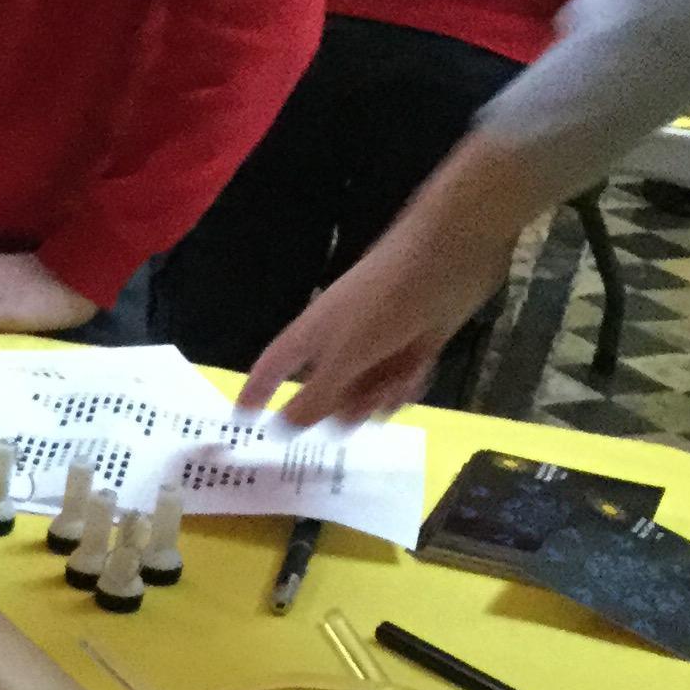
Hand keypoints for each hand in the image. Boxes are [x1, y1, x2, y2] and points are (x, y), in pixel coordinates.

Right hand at [234, 132, 531, 425]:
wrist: (447, 259)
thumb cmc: (384, 304)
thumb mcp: (343, 359)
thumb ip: (313, 398)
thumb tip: (277, 430)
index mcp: (310, 339)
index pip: (272, 369)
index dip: (256, 392)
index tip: (243, 420)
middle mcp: (337, 345)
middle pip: (326, 394)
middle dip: (343, 407)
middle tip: (360, 404)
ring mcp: (375, 347)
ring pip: (365, 394)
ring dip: (380, 397)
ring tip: (398, 381)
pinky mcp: (410, 347)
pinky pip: (397, 384)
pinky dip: (406, 384)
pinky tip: (418, 370)